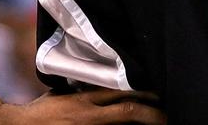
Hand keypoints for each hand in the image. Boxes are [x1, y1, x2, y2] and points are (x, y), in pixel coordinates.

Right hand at [0, 90, 165, 123]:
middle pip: (128, 112)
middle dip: (151, 114)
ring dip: (141, 124)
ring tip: (159, 122)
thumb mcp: (62, 95)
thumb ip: (83, 92)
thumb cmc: (39, 113)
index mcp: (84, 99)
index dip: (143, 94)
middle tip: (168, 116)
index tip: (159, 95)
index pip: (121, 92)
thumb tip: (101, 86)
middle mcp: (88, 115)